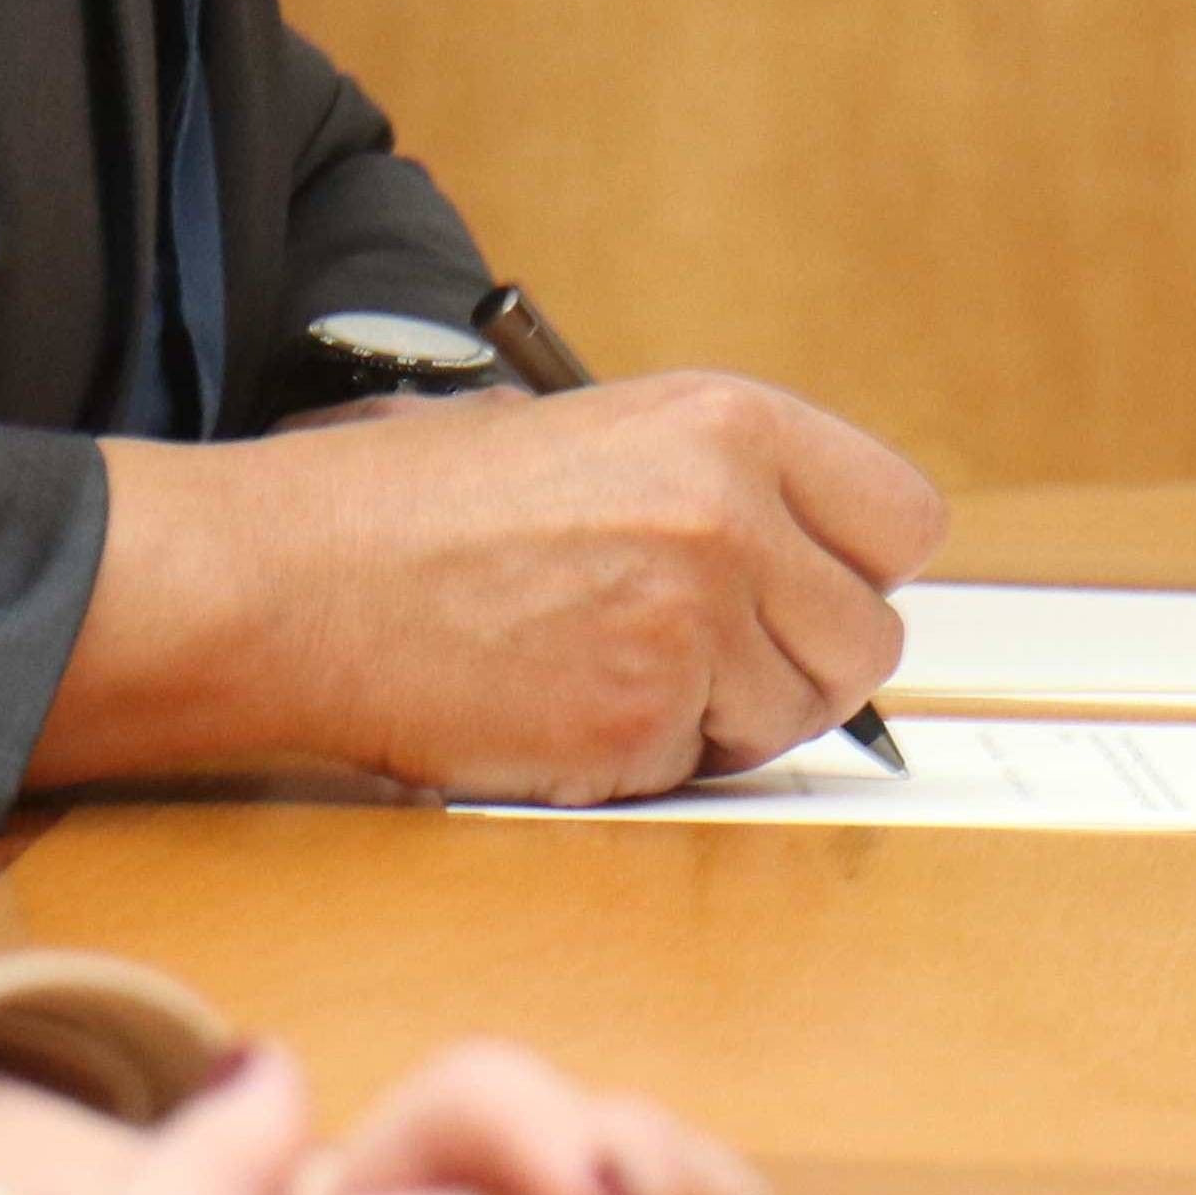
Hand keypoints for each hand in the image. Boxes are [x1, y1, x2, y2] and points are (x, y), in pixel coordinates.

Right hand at [40, 373, 946, 804]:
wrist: (293, 579)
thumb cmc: (422, 508)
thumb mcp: (600, 434)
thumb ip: (723, 485)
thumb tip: (812, 560)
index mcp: (733, 423)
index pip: (903, 520)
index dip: (854, 570)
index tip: (807, 591)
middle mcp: (732, 514)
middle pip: (869, 637)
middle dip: (800, 664)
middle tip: (703, 657)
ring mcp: (691, 622)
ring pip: (797, 717)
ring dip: (725, 721)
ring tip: (611, 672)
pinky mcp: (638, 722)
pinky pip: (700, 770)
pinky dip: (643, 762)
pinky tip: (560, 709)